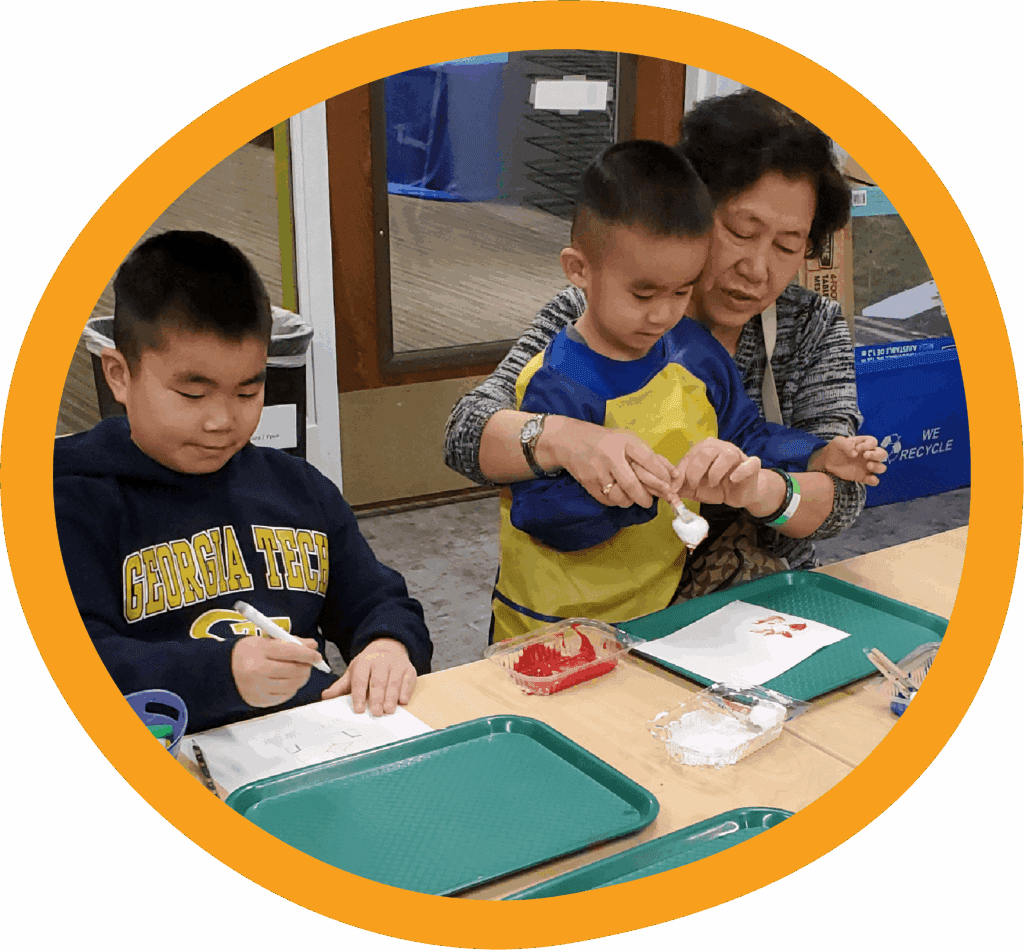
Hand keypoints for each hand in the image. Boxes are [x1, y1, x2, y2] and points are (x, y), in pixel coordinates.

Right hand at [231, 635, 321, 707]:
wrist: (225, 670)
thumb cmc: (248, 653)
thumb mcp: (266, 641)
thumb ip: (290, 642)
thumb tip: (312, 645)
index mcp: (259, 651)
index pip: (290, 652)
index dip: (307, 654)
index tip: (316, 655)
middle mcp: (257, 670)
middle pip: (293, 670)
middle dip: (306, 667)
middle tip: (309, 664)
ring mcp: (257, 688)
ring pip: (292, 685)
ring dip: (301, 678)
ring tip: (299, 672)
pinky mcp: (259, 701)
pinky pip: (285, 696)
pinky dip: (291, 689)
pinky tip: (288, 682)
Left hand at [321, 638, 415, 715]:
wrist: (388, 648)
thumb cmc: (369, 666)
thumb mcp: (354, 672)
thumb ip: (341, 686)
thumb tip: (325, 697)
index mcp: (364, 662)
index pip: (361, 679)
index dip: (359, 694)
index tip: (358, 709)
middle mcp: (381, 661)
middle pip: (378, 680)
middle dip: (377, 697)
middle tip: (376, 713)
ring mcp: (397, 664)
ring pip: (394, 681)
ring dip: (391, 697)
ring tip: (389, 710)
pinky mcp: (409, 669)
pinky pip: (408, 680)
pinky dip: (406, 691)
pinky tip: (403, 701)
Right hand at [548, 418, 674, 508]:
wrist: (569, 440)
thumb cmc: (606, 441)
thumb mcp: (628, 440)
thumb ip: (651, 457)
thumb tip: (674, 475)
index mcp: (624, 441)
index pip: (648, 460)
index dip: (661, 475)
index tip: (668, 485)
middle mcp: (611, 456)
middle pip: (633, 484)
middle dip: (646, 497)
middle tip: (651, 500)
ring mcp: (597, 471)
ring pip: (620, 496)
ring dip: (631, 501)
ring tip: (634, 497)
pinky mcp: (588, 483)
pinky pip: (608, 500)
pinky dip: (617, 501)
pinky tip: (619, 494)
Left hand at [671, 439, 762, 505]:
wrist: (740, 494)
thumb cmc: (716, 487)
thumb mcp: (695, 488)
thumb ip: (681, 487)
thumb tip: (667, 490)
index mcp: (704, 450)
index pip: (689, 456)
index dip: (680, 473)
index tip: (675, 488)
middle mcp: (720, 447)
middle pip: (706, 450)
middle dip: (696, 470)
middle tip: (694, 485)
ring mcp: (737, 454)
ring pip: (727, 455)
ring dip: (716, 471)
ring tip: (713, 483)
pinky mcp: (752, 465)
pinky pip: (749, 463)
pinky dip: (740, 471)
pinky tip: (732, 479)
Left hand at [810, 435, 887, 485]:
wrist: (826, 463)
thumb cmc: (833, 450)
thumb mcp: (837, 442)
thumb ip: (846, 444)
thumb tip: (855, 454)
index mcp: (863, 444)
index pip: (873, 442)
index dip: (868, 445)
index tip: (857, 448)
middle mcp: (868, 455)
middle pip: (882, 454)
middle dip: (877, 454)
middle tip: (865, 455)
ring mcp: (867, 466)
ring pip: (881, 467)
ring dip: (878, 466)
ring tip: (868, 465)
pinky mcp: (863, 477)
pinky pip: (874, 480)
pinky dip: (874, 480)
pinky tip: (868, 478)